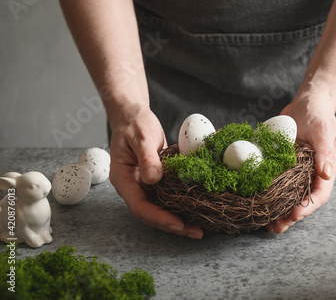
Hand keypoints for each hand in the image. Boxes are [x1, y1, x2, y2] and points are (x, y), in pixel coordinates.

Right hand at [108, 105, 203, 239]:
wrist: (134, 116)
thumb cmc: (135, 124)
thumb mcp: (141, 137)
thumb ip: (147, 158)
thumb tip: (154, 179)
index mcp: (123, 179)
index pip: (139, 206)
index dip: (159, 217)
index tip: (178, 223)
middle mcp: (132, 187)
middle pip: (150, 214)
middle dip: (172, 225)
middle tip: (196, 232)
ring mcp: (143, 186)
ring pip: (159, 210)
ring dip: (178, 220)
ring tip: (199, 229)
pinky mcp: (155, 182)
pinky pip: (166, 199)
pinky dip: (180, 207)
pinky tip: (196, 212)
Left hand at [267, 79, 335, 232]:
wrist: (307, 101)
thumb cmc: (319, 113)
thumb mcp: (323, 129)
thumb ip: (325, 151)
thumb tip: (327, 173)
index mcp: (326, 168)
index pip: (320, 193)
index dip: (308, 206)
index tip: (295, 214)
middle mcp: (312, 173)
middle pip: (303, 200)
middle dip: (291, 216)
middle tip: (277, 227)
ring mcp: (297, 170)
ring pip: (289, 196)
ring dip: (279, 211)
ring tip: (266, 224)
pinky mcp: (284, 165)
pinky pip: (277, 183)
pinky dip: (269, 194)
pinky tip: (257, 203)